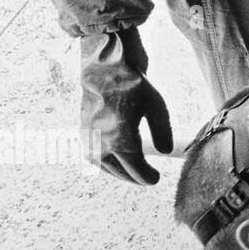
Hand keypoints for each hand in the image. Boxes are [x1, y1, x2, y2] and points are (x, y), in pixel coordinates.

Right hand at [80, 29, 173, 184]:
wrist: (104, 70)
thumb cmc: (132, 86)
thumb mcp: (156, 106)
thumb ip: (162, 131)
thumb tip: (165, 152)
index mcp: (120, 139)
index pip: (136, 169)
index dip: (147, 177)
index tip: (155, 179)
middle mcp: (102, 144)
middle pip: (122, 172)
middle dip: (136, 177)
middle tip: (147, 178)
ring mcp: (90, 141)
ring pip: (107, 168)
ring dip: (120, 172)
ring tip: (133, 172)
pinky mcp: (83, 135)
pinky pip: (95, 158)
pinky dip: (107, 163)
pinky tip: (117, 161)